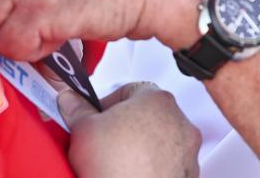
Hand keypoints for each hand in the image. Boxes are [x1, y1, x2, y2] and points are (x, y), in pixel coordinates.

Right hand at [62, 82, 201, 177]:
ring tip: (117, 163)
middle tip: (104, 141)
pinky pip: (167, 165)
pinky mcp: (188, 175)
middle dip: (125, 127)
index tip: (96, 117)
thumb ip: (78, 108)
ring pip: (159, 142)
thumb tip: (71, 99)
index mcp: (157, 100)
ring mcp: (188, 151)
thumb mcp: (84, 129)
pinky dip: (152, 169)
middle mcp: (179, 122)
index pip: (131, 90)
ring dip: (140, 149)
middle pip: (147, 116)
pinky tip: (131, 176)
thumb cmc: (118, 167)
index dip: (109, 103)